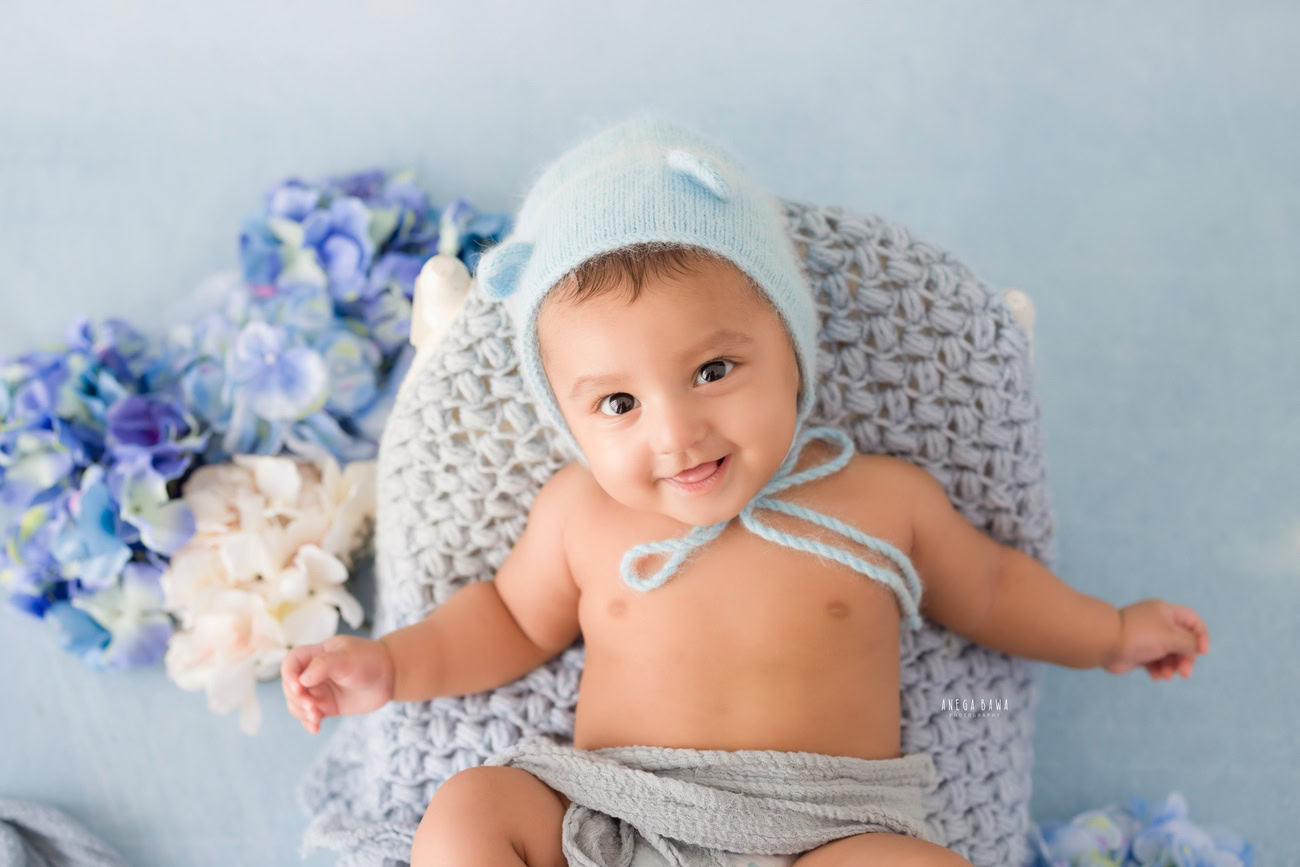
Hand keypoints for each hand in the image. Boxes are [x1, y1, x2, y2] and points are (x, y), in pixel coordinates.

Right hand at [281, 634, 395, 733]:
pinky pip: (309, 717)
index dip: (289, 676)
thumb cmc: (369, 660)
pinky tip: (315, 728)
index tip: (299, 688)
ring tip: (316, 718)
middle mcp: (313, 673)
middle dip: (297, 699)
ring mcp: (320, 690)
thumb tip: (302, 680)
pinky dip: (309, 723)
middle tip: (313, 707)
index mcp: (316, 655)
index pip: (291, 663)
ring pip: (297, 704)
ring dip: (302, 713)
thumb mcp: (347, 658)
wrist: (390, 676)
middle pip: (291, 687)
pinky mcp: (327, 706)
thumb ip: (324, 665)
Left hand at [1102, 599, 1208, 678]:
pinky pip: (1156, 663)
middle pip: (1183, 642)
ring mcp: (1147, 638)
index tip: (1201, 652)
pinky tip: (1155, 676)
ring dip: (1171, 667)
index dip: (1201, 637)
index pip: (1193, 621)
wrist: (1105, 643)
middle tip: (1183, 672)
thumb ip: (1189, 642)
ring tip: (1164, 674)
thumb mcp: (1171, 636)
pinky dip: (1158, 670)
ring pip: (1170, 655)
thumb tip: (1197, 648)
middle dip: (1185, 658)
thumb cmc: (1140, 636)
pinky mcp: (1138, 652)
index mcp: (1166, 612)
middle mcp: (1158, 624)